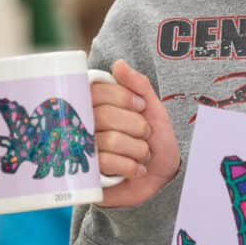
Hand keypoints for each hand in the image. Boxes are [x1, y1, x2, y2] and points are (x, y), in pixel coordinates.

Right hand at [92, 59, 180, 207]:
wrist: (162, 180)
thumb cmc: (155, 142)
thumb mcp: (152, 109)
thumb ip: (138, 85)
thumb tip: (118, 64)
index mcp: (96, 107)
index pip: (98, 92)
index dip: (123, 98)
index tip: (142, 107)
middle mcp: (84, 127)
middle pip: (104, 116)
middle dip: (136, 126)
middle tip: (146, 135)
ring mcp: (83, 152)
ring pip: (109, 140)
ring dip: (137, 149)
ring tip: (142, 155)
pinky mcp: (87, 176)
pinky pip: (106, 163)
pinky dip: (131, 166)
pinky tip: (137, 170)